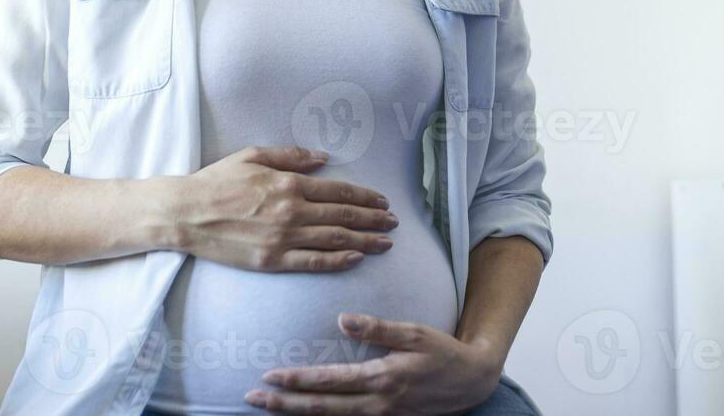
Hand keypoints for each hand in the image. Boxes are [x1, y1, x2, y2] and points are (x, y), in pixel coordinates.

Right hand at [174, 146, 397, 271]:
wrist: (186, 214)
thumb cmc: (217, 181)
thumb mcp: (254, 156)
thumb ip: (292, 156)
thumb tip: (324, 157)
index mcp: (289, 183)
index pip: (338, 192)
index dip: (365, 198)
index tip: (383, 201)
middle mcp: (291, 210)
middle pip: (343, 217)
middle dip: (374, 220)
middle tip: (394, 222)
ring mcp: (283, 238)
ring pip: (335, 240)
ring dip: (366, 241)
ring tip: (386, 242)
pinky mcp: (272, 261)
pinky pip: (314, 262)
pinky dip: (339, 260)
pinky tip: (356, 258)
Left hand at [244, 312, 502, 413]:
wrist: (472, 383)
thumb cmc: (442, 352)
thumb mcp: (415, 333)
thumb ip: (378, 328)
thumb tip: (342, 318)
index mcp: (383, 378)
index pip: (330, 382)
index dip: (297, 381)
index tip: (268, 377)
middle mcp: (377, 404)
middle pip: (321, 409)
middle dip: (283, 405)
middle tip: (251, 398)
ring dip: (296, 415)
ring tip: (267, 408)